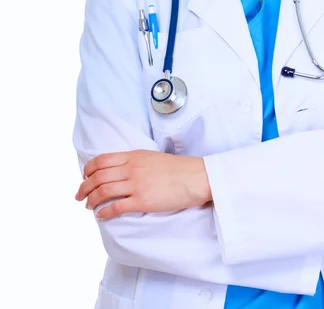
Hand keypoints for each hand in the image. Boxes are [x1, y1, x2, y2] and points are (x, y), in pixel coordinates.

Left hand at [75, 150, 211, 219]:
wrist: (196, 176)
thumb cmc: (179, 168)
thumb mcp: (153, 157)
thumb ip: (135, 161)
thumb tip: (121, 171)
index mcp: (134, 155)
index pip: (102, 160)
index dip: (88, 170)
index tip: (85, 177)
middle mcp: (132, 168)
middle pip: (98, 177)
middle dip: (84, 187)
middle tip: (79, 196)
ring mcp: (136, 184)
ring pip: (103, 191)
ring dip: (91, 200)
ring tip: (88, 206)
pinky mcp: (143, 201)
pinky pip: (116, 207)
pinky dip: (104, 212)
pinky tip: (101, 215)